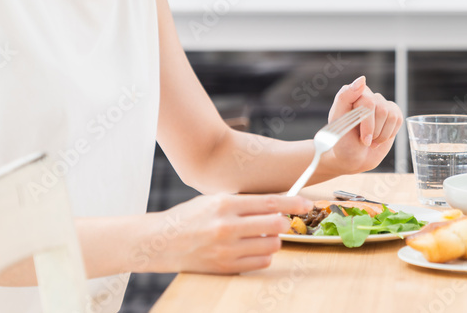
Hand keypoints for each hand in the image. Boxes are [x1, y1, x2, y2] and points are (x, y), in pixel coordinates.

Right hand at [141, 193, 312, 273]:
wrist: (161, 241)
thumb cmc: (190, 217)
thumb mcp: (214, 200)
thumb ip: (244, 202)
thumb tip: (276, 204)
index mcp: (225, 204)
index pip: (269, 202)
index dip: (293, 202)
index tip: (306, 203)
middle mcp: (227, 226)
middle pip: (275, 225)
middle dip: (284, 223)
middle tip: (281, 221)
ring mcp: (226, 249)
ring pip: (271, 246)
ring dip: (273, 240)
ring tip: (260, 235)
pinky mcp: (226, 267)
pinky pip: (261, 262)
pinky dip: (264, 255)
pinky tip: (253, 248)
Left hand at [327, 76, 402, 173]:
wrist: (353, 158)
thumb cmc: (342, 141)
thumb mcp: (338, 121)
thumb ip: (345, 97)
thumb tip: (362, 79)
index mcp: (351, 94)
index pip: (368, 102)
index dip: (367, 124)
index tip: (363, 139)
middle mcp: (367, 95)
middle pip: (381, 110)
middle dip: (373, 131)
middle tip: (364, 141)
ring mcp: (381, 103)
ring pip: (391, 116)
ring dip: (381, 135)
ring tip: (370, 140)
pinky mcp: (392, 113)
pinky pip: (398, 119)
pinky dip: (389, 134)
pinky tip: (379, 138)